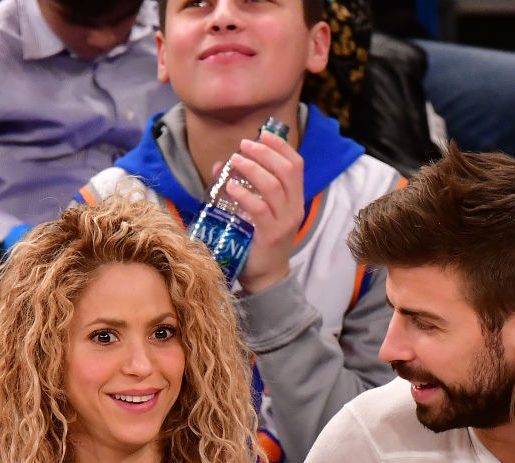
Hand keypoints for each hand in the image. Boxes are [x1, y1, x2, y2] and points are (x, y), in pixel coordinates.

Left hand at [225, 132, 304, 292]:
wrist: (265, 278)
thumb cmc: (258, 242)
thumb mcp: (255, 211)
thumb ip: (243, 187)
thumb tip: (219, 166)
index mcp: (295, 199)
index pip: (296, 164)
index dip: (281, 146)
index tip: (263, 134)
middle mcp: (294, 208)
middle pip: (287, 170)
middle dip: (265, 152)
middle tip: (244, 145)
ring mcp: (285, 222)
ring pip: (274, 186)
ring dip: (253, 169)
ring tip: (234, 160)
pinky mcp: (271, 235)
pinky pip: (259, 209)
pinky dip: (244, 194)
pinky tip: (230, 186)